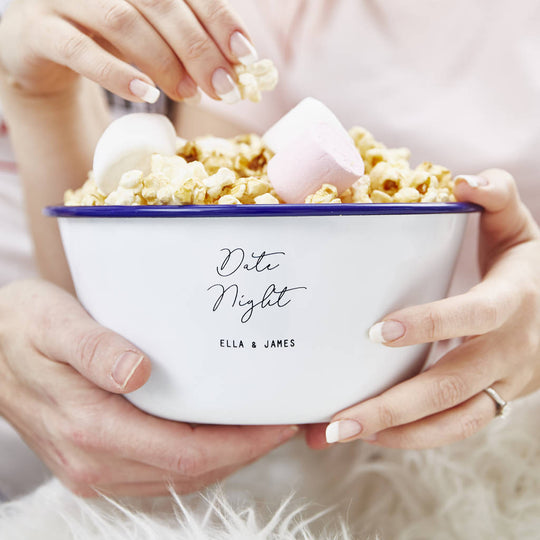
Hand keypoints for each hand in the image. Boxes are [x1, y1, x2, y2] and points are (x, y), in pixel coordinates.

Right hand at [0, 0, 254, 101]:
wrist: (39, 45)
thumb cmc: (106, 38)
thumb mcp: (150, 34)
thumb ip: (185, 44)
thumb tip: (231, 73)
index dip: (220, 20)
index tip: (246, 57)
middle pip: (160, 2)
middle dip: (199, 49)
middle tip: (224, 88)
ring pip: (123, 22)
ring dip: (165, 63)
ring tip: (192, 95)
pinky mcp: (40, 29)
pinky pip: (80, 50)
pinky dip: (117, 74)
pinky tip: (147, 95)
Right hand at [0, 280, 297, 496]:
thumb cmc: (23, 328)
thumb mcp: (55, 325)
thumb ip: (96, 349)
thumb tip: (138, 373)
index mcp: (89, 429)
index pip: (185, 453)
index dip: (239, 444)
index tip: (277, 425)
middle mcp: (93, 463)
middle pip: (189, 474)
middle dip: (243, 454)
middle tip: (281, 425)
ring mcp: (93, 468)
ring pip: (177, 480)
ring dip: (224, 460)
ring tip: (258, 431)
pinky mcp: (95, 461)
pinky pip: (159, 474)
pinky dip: (197, 461)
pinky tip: (214, 437)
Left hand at [305, 169, 539, 449]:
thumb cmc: (526, 267)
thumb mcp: (517, 227)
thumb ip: (496, 197)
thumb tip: (464, 179)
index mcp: (512, 302)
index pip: (473, 316)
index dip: (431, 324)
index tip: (377, 331)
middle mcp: (508, 352)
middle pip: (450, 387)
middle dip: (392, 406)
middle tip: (337, 420)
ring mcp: (502, 385)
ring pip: (450, 421)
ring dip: (393, 433)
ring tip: (336, 434)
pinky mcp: (493, 403)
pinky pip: (453, 430)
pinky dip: (411, 437)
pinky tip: (368, 435)